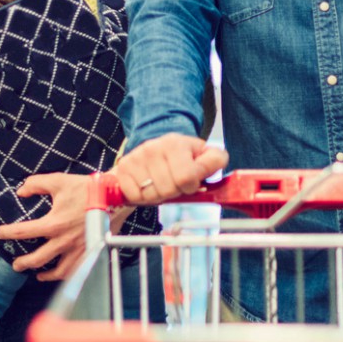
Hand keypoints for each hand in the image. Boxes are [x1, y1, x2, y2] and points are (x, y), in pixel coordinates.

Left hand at [0, 173, 92, 280]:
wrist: (115, 196)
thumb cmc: (86, 188)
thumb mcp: (58, 180)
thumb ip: (35, 184)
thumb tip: (20, 191)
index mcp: (54, 223)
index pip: (23, 232)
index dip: (7, 233)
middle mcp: (64, 241)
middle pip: (37, 259)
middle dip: (23, 263)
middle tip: (15, 264)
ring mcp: (78, 250)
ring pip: (58, 272)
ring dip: (44, 275)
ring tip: (36, 274)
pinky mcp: (90, 252)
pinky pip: (76, 271)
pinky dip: (66, 275)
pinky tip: (60, 273)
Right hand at [111, 134, 227, 205]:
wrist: (152, 152)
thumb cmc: (181, 159)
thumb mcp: (201, 156)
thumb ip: (215, 160)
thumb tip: (219, 160)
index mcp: (176, 144)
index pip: (186, 177)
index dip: (190, 186)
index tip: (189, 183)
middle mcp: (154, 147)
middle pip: (168, 189)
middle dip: (173, 193)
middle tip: (173, 184)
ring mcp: (137, 156)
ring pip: (151, 194)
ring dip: (157, 196)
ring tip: (159, 185)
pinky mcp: (123, 167)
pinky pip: (135, 195)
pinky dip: (141, 197)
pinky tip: (145, 186)